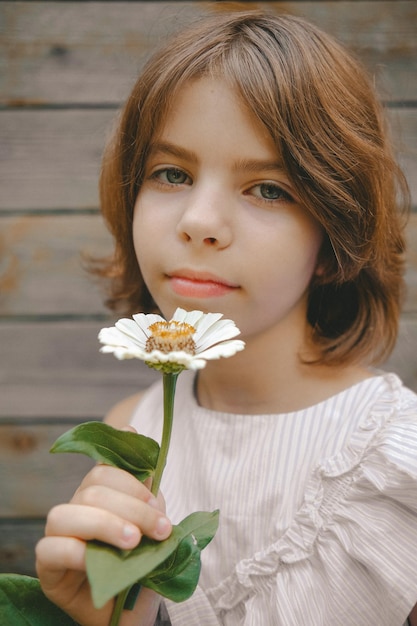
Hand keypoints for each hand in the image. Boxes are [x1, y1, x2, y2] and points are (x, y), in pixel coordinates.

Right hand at [35, 462, 171, 625]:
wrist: (133, 616)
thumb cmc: (142, 570)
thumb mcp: (152, 528)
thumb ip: (147, 493)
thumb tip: (140, 446)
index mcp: (101, 496)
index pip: (105, 467)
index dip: (129, 473)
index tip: (155, 493)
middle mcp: (77, 510)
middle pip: (93, 488)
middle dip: (132, 505)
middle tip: (159, 528)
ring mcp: (59, 536)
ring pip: (69, 511)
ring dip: (106, 523)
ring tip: (133, 542)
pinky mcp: (48, 567)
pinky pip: (52, 548)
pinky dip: (78, 551)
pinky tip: (100, 561)